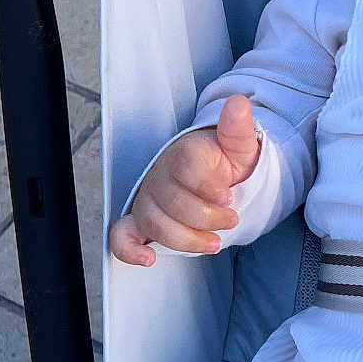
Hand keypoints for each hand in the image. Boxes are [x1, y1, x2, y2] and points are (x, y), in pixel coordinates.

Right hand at [108, 94, 261, 266]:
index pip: (185, 166)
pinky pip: (122, 236)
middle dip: (206, 217)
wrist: (216, 177)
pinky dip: (129, 250)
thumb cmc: (224, 162)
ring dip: (186, 239)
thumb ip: (238, 128)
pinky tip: (149, 258)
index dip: (207, 185)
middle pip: (172, 200)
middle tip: (231, 219)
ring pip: (154, 222)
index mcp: (183, 154)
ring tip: (214, 242)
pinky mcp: (141, 221)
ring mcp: (148, 199)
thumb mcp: (239, 145)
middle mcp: (160, 175)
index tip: (228, 196)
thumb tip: (239, 103)